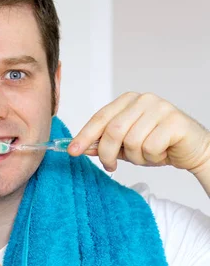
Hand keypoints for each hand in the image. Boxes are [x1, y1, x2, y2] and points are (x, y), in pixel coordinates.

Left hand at [69, 92, 209, 173]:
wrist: (193, 150)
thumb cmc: (158, 145)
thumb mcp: (125, 146)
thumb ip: (104, 144)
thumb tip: (81, 148)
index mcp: (128, 101)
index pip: (100, 118)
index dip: (84, 136)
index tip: (72, 151)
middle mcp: (143, 100)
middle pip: (113, 131)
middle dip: (107, 153)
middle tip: (110, 166)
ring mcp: (160, 108)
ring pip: (132, 142)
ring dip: (136, 157)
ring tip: (147, 156)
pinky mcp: (174, 121)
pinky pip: (150, 147)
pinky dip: (152, 157)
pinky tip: (162, 153)